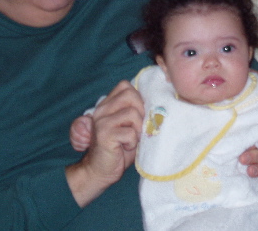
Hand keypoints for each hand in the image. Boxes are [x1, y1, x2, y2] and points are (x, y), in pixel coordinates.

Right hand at [66, 81, 143, 206]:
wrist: (100, 171)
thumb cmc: (119, 149)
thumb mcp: (129, 126)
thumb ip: (136, 111)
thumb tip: (157, 103)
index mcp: (107, 105)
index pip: (125, 86)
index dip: (138, 98)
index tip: (139, 114)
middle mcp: (102, 110)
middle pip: (130, 95)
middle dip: (141, 111)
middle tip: (138, 128)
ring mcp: (102, 121)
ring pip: (132, 113)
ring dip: (138, 129)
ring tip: (132, 139)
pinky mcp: (105, 135)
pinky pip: (130, 133)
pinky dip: (133, 142)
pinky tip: (126, 147)